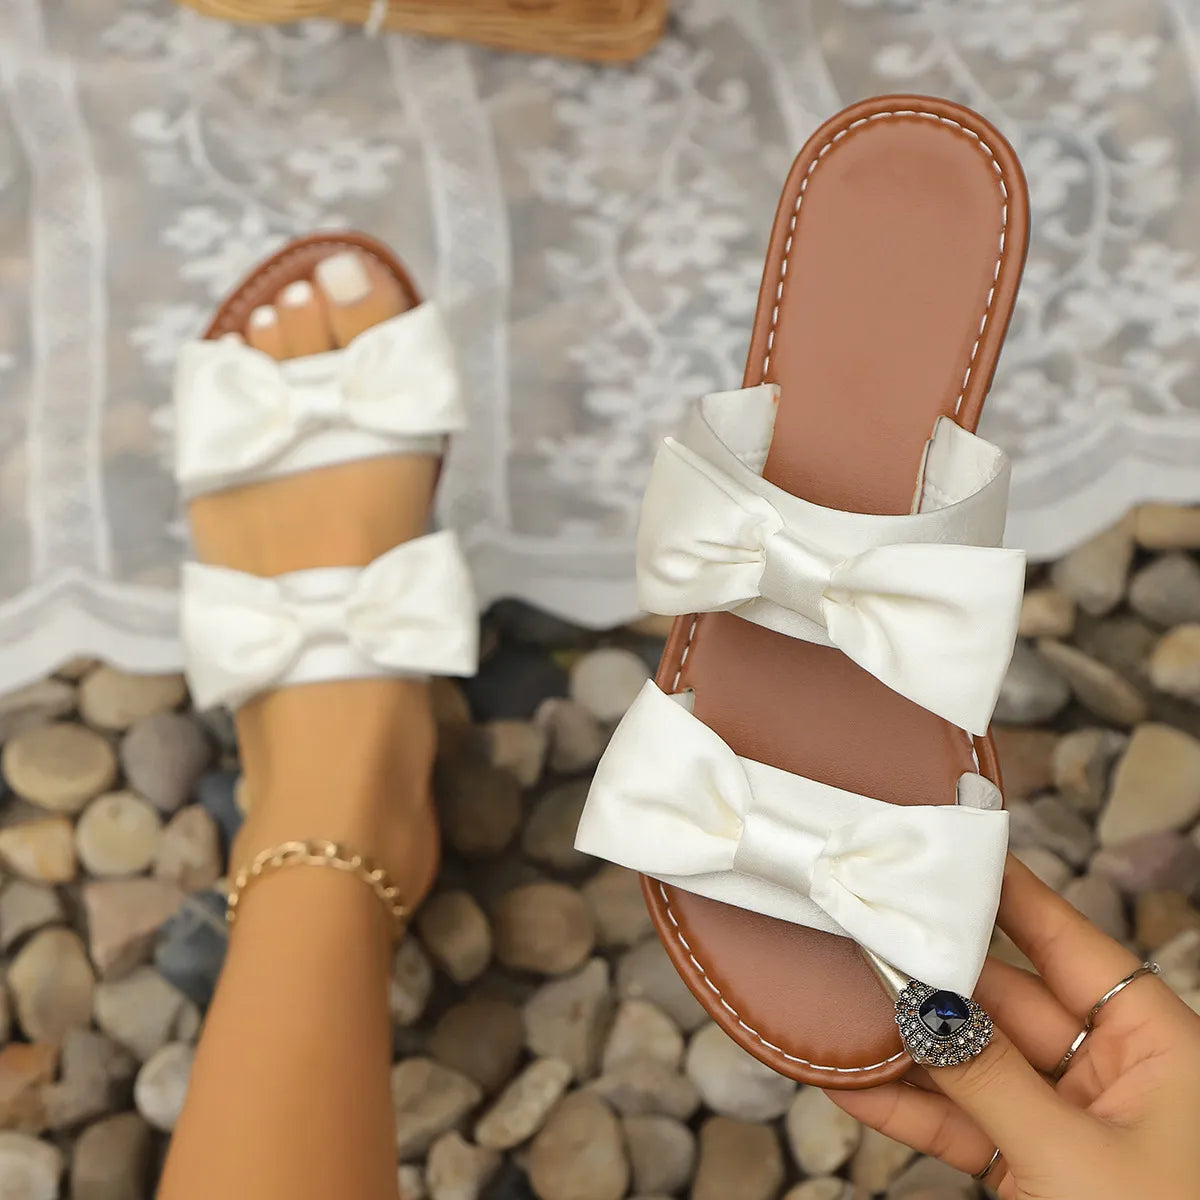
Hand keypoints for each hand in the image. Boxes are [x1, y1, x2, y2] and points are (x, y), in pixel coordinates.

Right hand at [828, 857, 1199, 1198]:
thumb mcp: (1076, 1161)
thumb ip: (989, 1079)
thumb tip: (915, 1005)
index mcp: (1156, 1044)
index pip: (1067, 940)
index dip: (1004, 892)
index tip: (942, 847)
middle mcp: (1111, 1072)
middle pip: (1003, 998)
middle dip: (928, 973)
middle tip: (855, 930)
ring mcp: (1066, 1123)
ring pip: (971, 1063)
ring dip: (900, 1042)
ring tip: (830, 997)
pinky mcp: (1031, 1171)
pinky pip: (959, 1123)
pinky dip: (904, 1106)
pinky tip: (844, 1079)